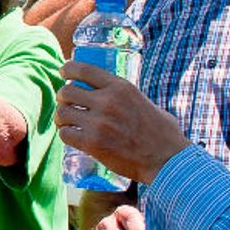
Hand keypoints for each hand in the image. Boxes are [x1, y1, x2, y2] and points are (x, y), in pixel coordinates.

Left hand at [54, 61, 188, 182]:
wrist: (167, 160)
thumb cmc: (162, 133)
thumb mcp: (144, 101)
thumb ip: (124, 95)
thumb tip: (110, 91)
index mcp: (121, 87)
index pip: (84, 69)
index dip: (68, 69)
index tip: (63, 72)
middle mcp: (107, 102)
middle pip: (67, 91)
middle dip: (63, 98)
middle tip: (67, 104)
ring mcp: (99, 123)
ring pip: (63, 113)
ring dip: (62, 118)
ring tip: (68, 122)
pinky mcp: (93, 143)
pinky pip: (66, 134)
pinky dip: (66, 134)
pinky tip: (72, 136)